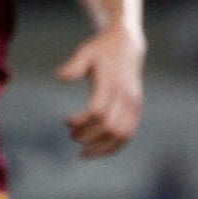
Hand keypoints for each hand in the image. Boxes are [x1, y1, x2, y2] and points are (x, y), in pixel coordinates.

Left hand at [56, 24, 143, 157]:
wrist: (127, 45)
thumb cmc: (101, 50)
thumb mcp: (86, 52)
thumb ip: (74, 65)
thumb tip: (60, 76)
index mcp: (112, 83)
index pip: (97, 111)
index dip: (80, 121)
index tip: (66, 120)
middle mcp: (126, 96)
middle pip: (109, 127)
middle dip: (88, 137)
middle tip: (72, 136)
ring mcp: (134, 104)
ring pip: (122, 136)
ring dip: (101, 148)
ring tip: (83, 153)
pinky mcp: (137, 110)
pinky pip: (129, 134)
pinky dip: (114, 147)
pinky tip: (98, 151)